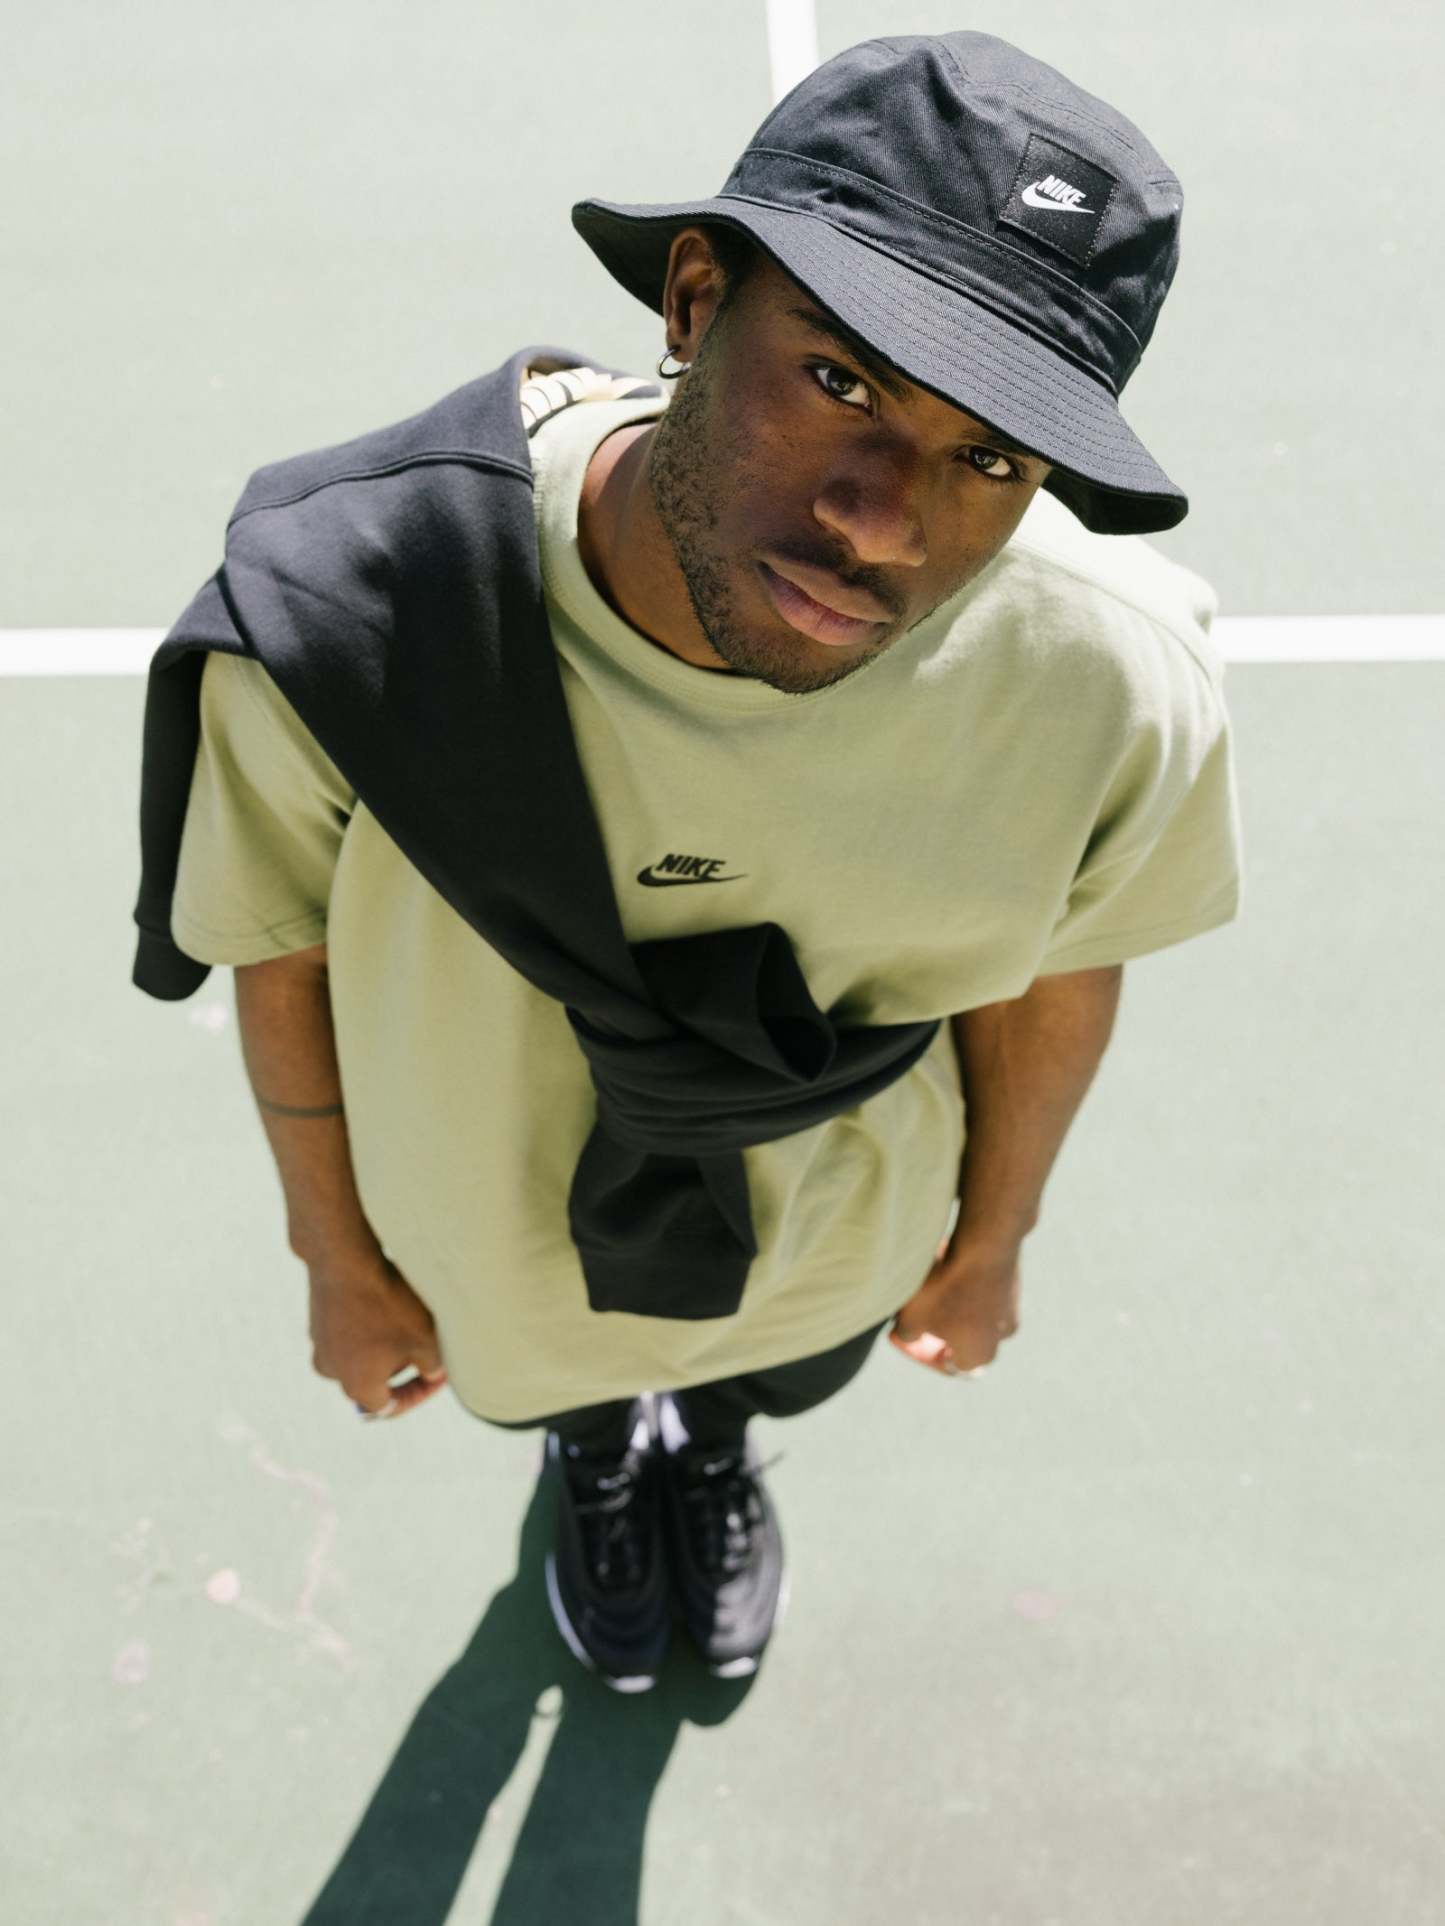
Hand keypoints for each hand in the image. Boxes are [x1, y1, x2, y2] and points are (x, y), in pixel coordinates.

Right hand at [306, 1243, 448, 1419]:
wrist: (344, 1260)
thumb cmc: (387, 1305)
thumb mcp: (425, 1341)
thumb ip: (433, 1367)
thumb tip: (433, 1373)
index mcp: (357, 1387)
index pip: (390, 1407)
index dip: (420, 1393)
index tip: (438, 1376)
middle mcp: (332, 1372)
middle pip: (373, 1380)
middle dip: (401, 1366)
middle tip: (425, 1344)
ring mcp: (319, 1344)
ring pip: (360, 1354)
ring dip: (383, 1344)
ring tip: (406, 1320)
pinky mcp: (317, 1318)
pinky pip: (347, 1330)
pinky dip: (367, 1324)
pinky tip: (384, 1302)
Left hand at [889, 1230, 1022, 1377]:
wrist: (985, 1242)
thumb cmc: (946, 1287)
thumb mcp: (911, 1317)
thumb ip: (906, 1335)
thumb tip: (907, 1335)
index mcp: (979, 1355)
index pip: (946, 1365)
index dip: (917, 1351)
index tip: (898, 1334)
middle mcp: (1001, 1337)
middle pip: (963, 1340)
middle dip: (937, 1330)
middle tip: (917, 1315)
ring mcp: (1011, 1307)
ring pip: (973, 1312)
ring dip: (950, 1304)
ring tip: (928, 1287)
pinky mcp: (1012, 1281)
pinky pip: (982, 1288)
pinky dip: (964, 1283)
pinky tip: (946, 1266)